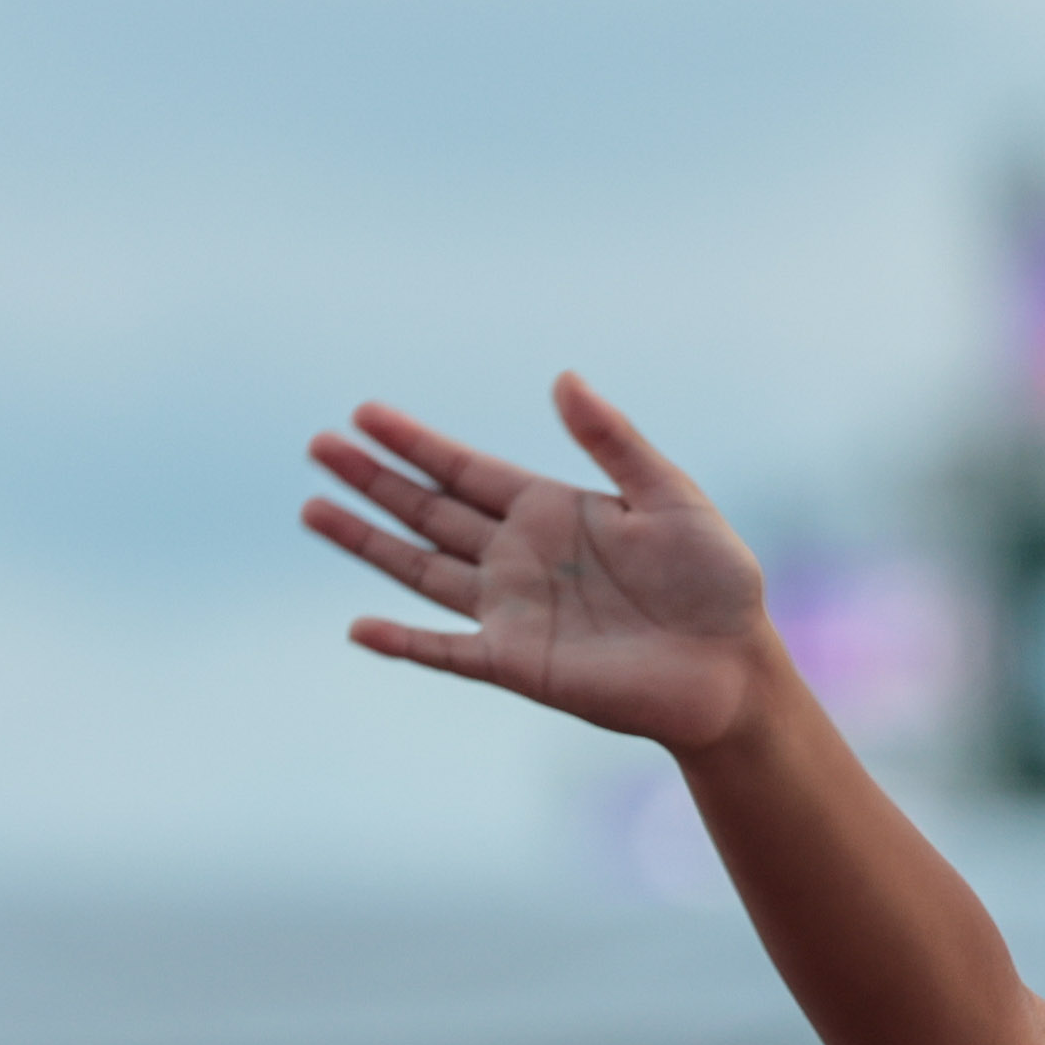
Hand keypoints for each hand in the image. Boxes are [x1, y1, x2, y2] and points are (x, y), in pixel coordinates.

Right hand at [303, 373, 777, 751]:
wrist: (733, 667)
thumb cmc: (715, 580)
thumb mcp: (671, 497)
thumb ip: (614, 442)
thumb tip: (563, 378)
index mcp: (552, 510)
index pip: (466, 469)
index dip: (416, 443)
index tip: (364, 412)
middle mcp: (520, 558)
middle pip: (429, 511)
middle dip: (374, 480)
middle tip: (317, 445)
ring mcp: (512, 611)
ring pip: (421, 570)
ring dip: (368, 542)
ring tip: (311, 508)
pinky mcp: (517, 664)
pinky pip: (446, 652)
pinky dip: (403, 643)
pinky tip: (359, 627)